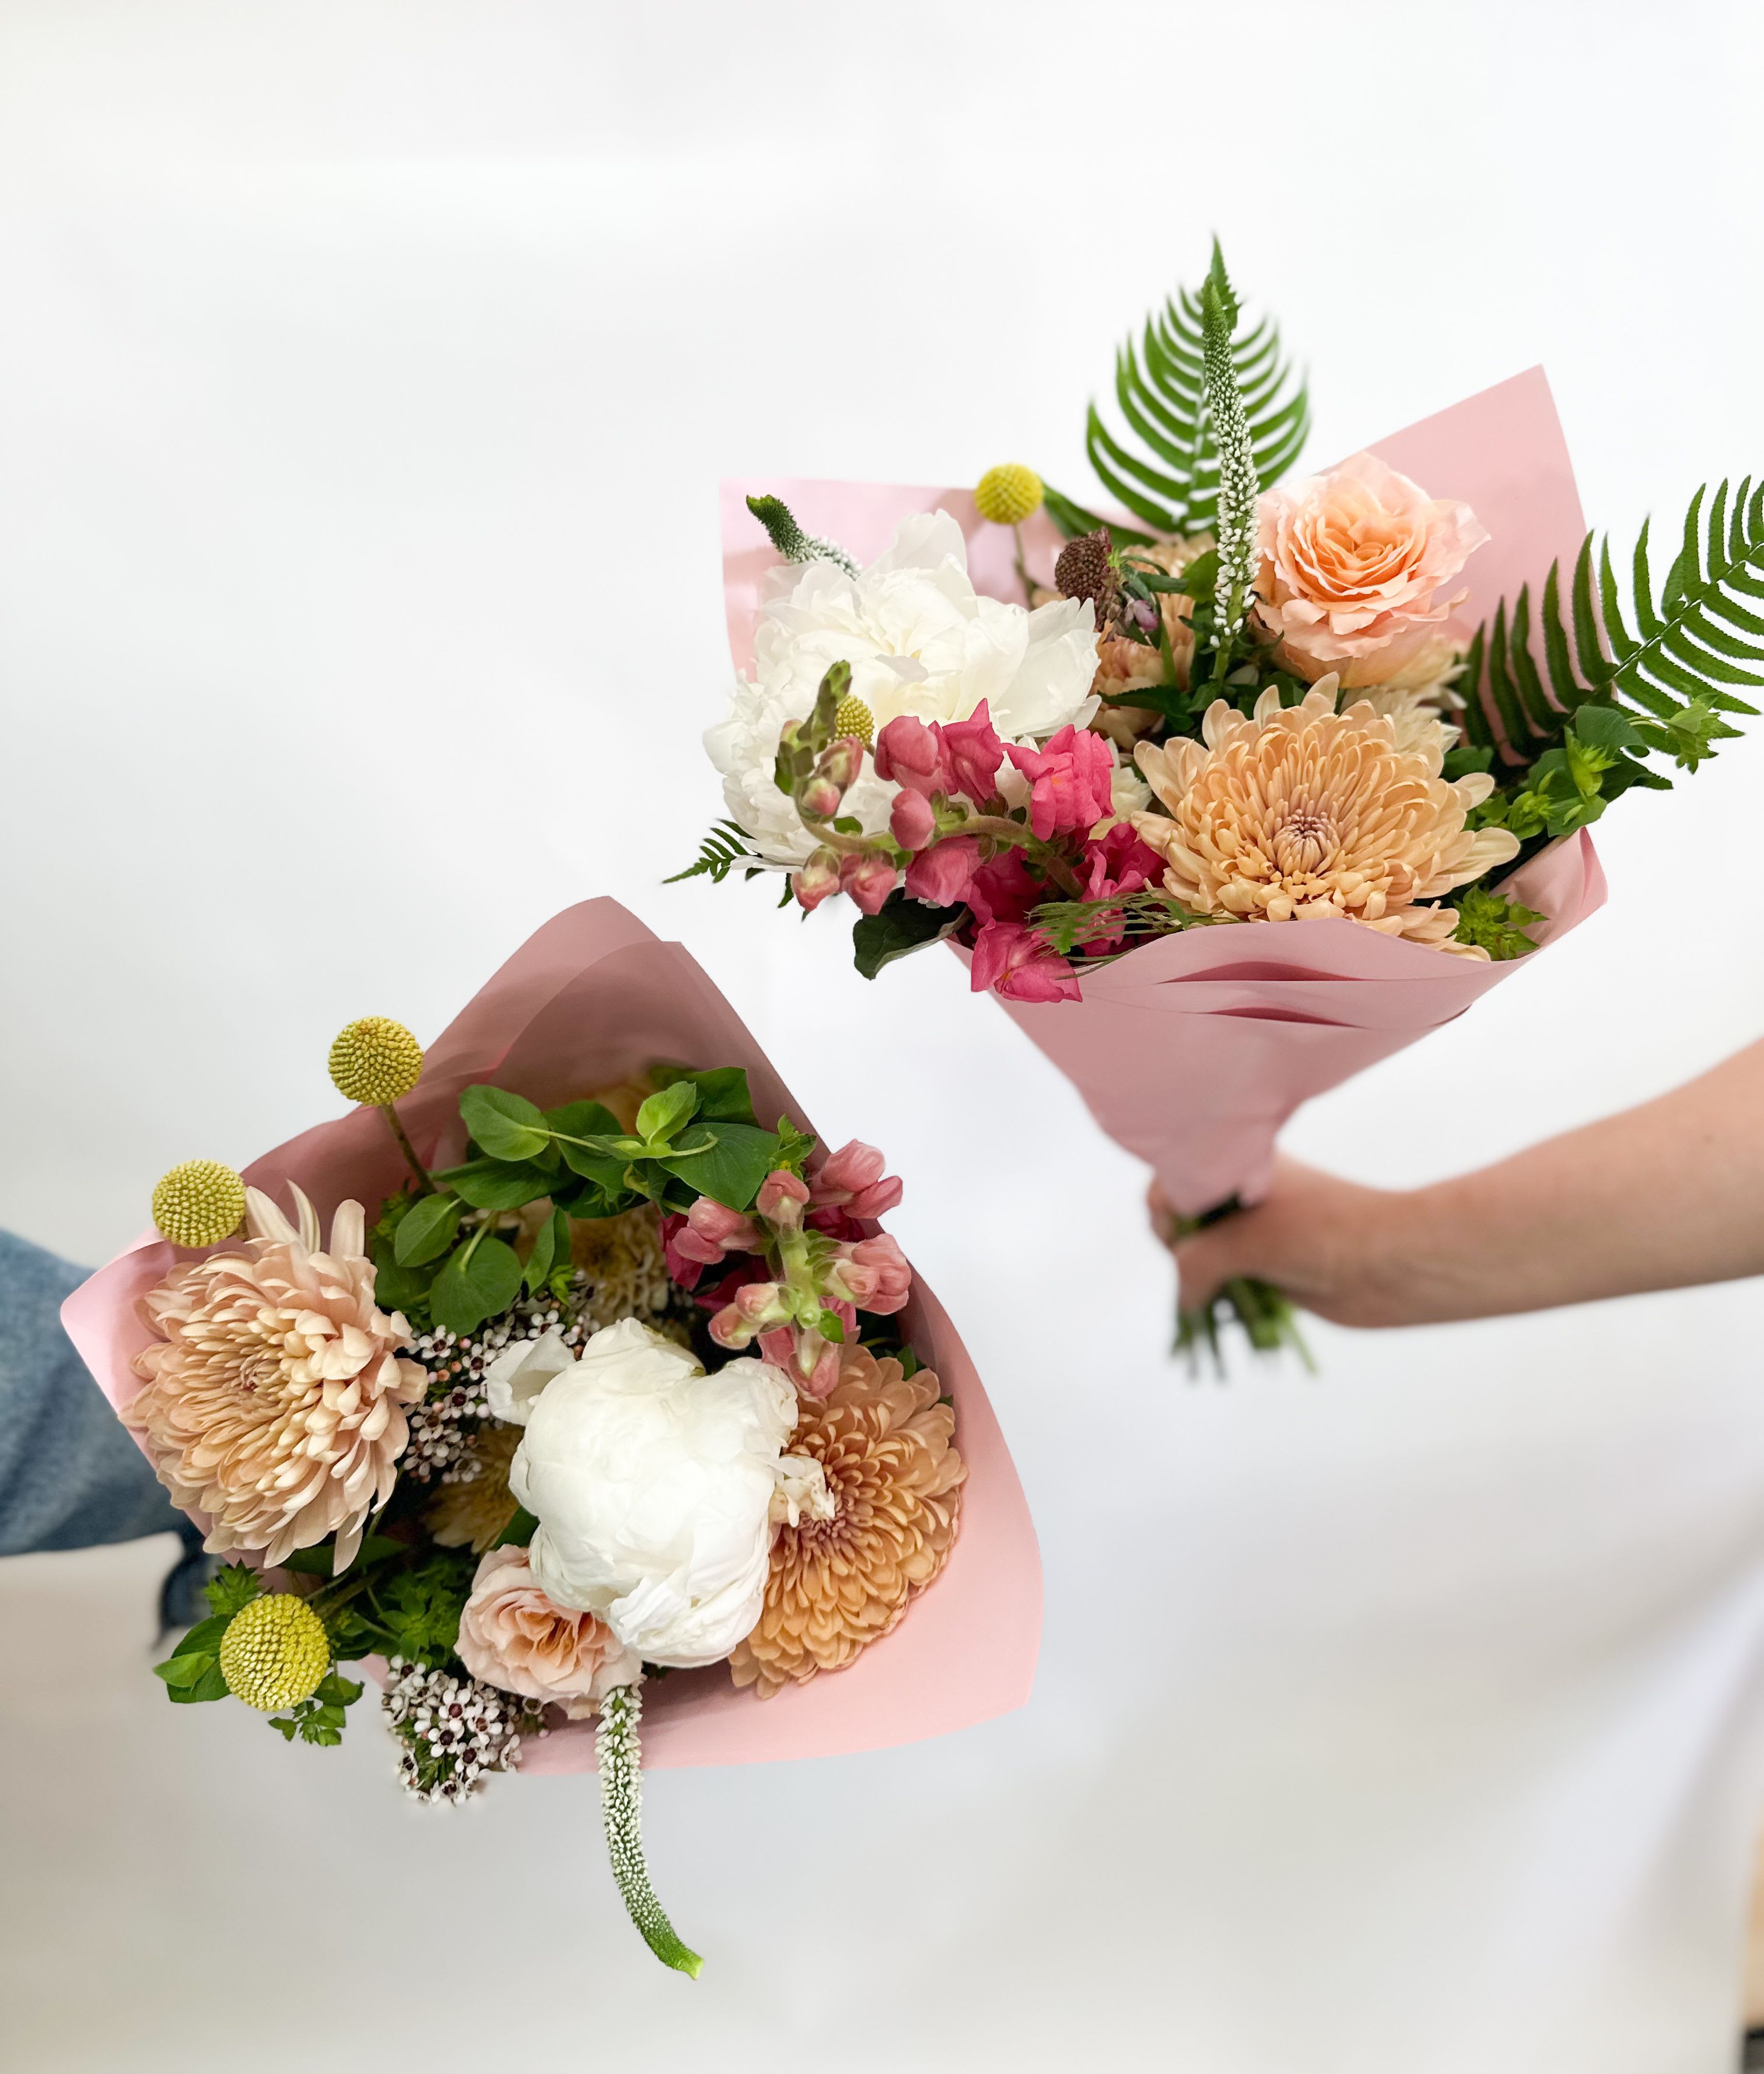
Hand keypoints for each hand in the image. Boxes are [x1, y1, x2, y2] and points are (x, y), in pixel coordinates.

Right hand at [1150, 1158, 1433, 1329]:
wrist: (1395, 1265)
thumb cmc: (1323, 1233)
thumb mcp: (1243, 1242)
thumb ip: (1195, 1264)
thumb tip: (1183, 1301)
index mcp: (1240, 1164)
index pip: (1175, 1177)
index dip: (1166, 1205)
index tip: (1177, 1229)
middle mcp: (1243, 1195)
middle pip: (1181, 1218)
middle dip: (1177, 1244)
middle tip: (1196, 1262)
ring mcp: (1255, 1233)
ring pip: (1201, 1254)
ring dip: (1195, 1276)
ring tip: (1205, 1291)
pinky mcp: (1268, 1269)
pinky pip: (1224, 1282)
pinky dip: (1214, 1296)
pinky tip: (1211, 1307)